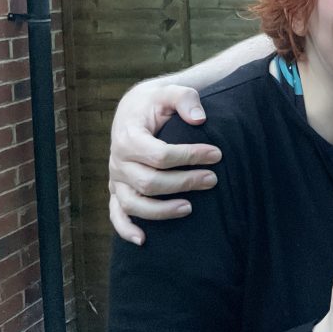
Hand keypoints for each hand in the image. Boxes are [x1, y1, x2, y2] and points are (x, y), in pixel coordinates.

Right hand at [108, 80, 221, 244]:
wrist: (135, 108)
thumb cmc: (156, 102)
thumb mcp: (170, 91)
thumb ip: (186, 98)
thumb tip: (200, 119)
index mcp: (128, 136)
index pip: (160, 155)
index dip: (190, 156)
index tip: (217, 154)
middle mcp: (118, 161)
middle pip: (150, 182)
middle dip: (184, 183)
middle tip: (212, 179)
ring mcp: (115, 178)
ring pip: (134, 203)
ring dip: (161, 211)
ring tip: (190, 208)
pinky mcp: (116, 189)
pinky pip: (116, 214)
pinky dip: (126, 229)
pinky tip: (144, 240)